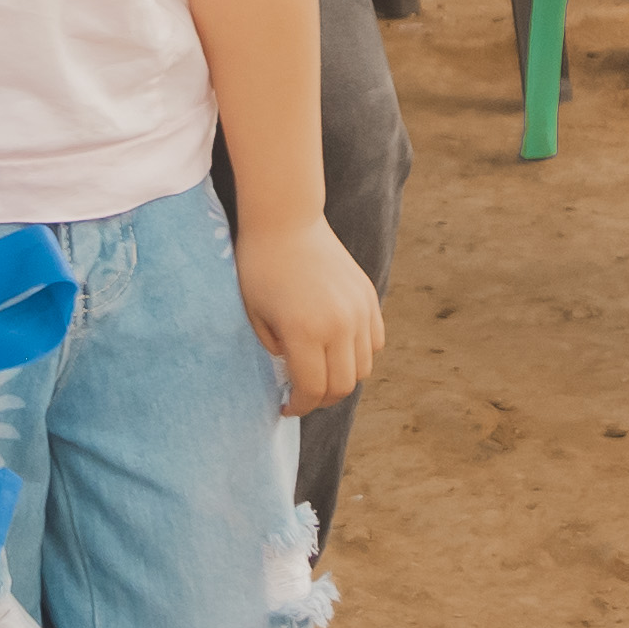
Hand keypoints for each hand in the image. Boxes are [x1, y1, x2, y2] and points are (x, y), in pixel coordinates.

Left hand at [235, 210, 383, 412]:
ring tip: (319, 372)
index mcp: (305, 331)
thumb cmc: (259, 266)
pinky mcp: (369, 297)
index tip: (286, 407)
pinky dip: (359, 354)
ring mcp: (359, 310)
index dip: (299, 406)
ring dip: (342, 378)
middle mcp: (339, 324)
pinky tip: (336, 349)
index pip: (313, 389)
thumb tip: (294, 374)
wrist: (286, 219)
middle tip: (303, 396)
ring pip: (363, 367)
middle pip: (343, 386)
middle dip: (321, 398)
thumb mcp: (254, 315)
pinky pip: (374, 342)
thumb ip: (276, 351)